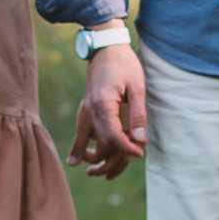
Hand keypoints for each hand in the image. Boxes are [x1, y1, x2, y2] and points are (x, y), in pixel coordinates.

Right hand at [71, 45, 147, 177]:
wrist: (104, 46)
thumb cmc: (124, 63)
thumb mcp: (137, 86)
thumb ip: (138, 114)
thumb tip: (140, 140)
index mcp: (103, 104)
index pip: (114, 136)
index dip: (127, 149)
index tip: (139, 153)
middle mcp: (91, 109)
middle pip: (102, 142)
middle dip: (116, 155)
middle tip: (134, 156)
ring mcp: (86, 108)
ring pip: (89, 140)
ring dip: (96, 156)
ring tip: (101, 173)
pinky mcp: (87, 107)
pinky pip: (84, 131)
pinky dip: (83, 146)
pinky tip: (78, 159)